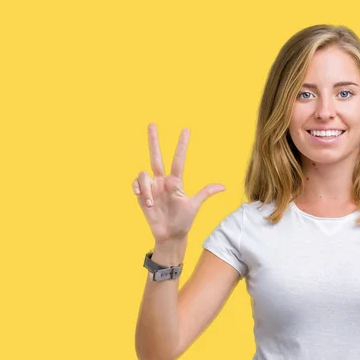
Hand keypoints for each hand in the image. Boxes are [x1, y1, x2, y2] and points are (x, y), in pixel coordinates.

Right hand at [132, 123, 225, 242]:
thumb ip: (205, 193)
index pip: (178, 159)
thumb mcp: (194, 206)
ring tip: (151, 204)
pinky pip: (136, 184)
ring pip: (143, 175)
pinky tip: (143, 198)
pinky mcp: (141, 195)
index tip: (186, 130)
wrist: (170, 235)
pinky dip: (138, 189)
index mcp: (175, 181)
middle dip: (153, 140)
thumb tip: (224, 186)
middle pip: (156, 156)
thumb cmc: (183, 221)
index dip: (181, 145)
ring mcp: (151, 187)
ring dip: (145, 188)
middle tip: (152, 124)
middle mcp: (162, 181)